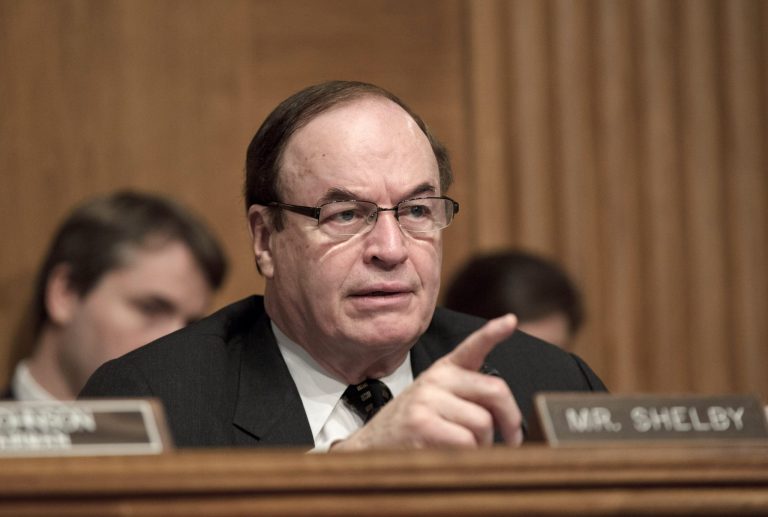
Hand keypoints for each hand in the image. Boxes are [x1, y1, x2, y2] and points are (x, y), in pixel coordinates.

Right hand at [331, 314, 523, 450]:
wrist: (366, 450)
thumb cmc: (409, 431)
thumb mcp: (435, 404)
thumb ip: (466, 400)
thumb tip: (508, 419)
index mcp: (443, 371)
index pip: (472, 347)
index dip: (493, 333)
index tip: (510, 320)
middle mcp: (436, 378)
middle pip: (495, 390)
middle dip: (511, 420)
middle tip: (512, 440)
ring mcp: (427, 398)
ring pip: (483, 422)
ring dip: (483, 446)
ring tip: (464, 452)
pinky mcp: (421, 423)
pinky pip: (466, 441)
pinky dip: (469, 458)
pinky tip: (451, 457)